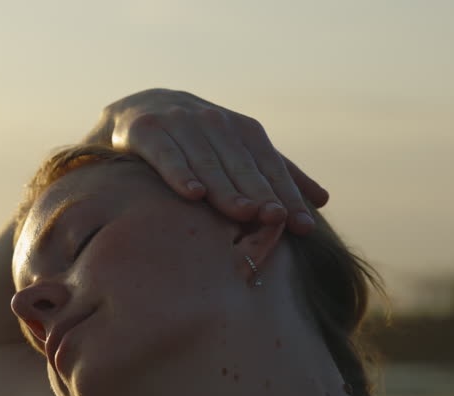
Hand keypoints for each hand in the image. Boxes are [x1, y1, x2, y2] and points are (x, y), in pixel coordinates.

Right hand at [85, 88, 327, 235]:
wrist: (132, 113)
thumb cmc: (193, 141)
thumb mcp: (234, 152)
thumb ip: (273, 174)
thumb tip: (321, 201)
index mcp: (241, 129)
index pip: (270, 165)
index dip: (288, 194)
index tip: (304, 225)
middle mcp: (214, 122)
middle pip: (241, 164)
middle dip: (260, 191)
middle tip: (276, 218)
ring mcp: (180, 123)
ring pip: (207, 160)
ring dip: (225, 186)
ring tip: (243, 212)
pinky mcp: (146, 129)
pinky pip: (166, 154)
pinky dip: (179, 172)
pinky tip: (192, 193)